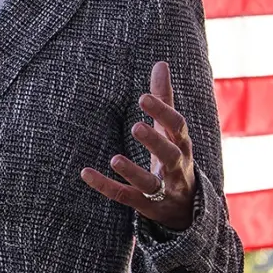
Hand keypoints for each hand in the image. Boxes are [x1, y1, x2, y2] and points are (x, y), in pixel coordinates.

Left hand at [80, 60, 195, 231]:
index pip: (178, 127)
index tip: (143, 97)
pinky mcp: (146, 206)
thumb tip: (161, 63)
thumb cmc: (174, 158)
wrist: (186, 209)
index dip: (163, 113)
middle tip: (135, 126)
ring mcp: (163, 190)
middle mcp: (177, 168)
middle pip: (171, 155)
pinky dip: (106, 186)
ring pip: (150, 183)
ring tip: (115, 159)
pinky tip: (86, 173)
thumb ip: (165, 98)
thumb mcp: (171, 130)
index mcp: (182, 145)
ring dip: (133, 172)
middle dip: (155, 142)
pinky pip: (126, 197)